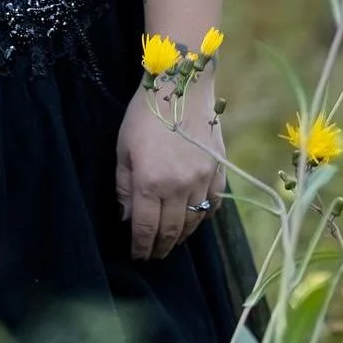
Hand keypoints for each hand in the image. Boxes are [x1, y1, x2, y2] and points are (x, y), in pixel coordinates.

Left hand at [115, 89, 226, 261]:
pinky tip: (196, 220)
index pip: (146, 228)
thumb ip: (124, 186)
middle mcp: (179, 188)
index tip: (137, 256)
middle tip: (154, 255)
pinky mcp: (219, 171)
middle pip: (172, 230)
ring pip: (194, 222)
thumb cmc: (144, 115)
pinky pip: (214, 204)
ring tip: (172, 242)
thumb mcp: (123, 148)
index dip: (141, 246)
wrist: (182, 86)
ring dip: (182, 236)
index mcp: (151, 182)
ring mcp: (203, 180)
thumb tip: (128, 218)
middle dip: (161, 247)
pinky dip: (205, 217)